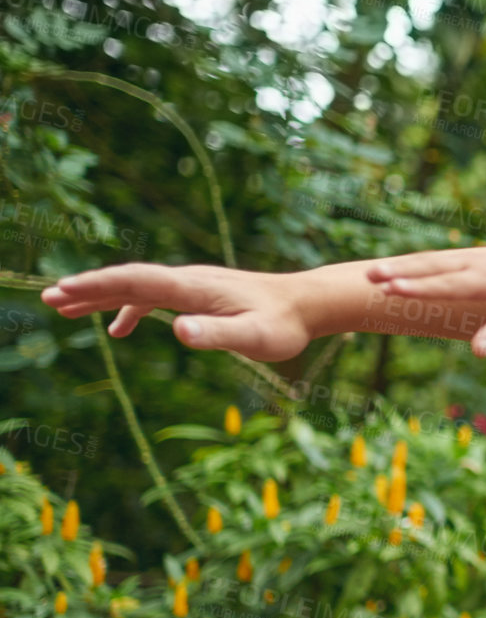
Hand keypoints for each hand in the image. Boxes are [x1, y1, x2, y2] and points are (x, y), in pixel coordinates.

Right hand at [41, 263, 313, 361]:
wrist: (307, 304)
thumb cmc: (283, 325)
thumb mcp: (254, 338)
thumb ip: (217, 336)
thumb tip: (177, 331)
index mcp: (195, 288)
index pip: (138, 281)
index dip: (99, 285)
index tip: (65, 290)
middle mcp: (189, 280)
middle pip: (129, 280)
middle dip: (87, 288)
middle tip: (47, 298)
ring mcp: (192, 286)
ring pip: (137, 286)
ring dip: (100, 296)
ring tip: (61, 308)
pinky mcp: (199, 295)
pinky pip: (155, 297)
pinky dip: (129, 309)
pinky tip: (116, 331)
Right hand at [366, 245, 485, 357]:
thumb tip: (478, 352)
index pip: (448, 285)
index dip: (421, 288)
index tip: (394, 288)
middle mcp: (472, 265)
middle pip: (432, 268)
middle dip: (401, 272)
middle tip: (370, 278)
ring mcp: (466, 258)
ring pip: (429, 261)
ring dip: (400, 266)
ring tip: (370, 273)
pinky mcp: (463, 258)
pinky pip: (433, 260)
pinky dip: (410, 263)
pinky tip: (389, 270)